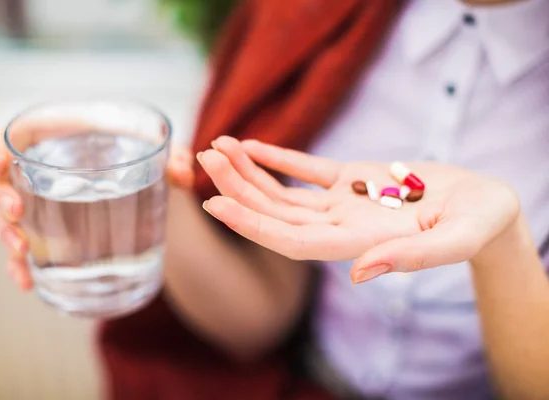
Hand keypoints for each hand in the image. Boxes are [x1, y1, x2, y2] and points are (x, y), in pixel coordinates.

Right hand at [0, 126, 193, 290]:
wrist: (148, 196)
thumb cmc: (142, 165)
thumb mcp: (158, 157)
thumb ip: (174, 157)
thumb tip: (183, 170)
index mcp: (63, 144)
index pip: (19, 137)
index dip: (0, 145)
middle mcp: (46, 175)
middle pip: (7, 182)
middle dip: (3, 199)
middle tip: (17, 212)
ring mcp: (44, 206)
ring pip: (9, 219)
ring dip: (8, 235)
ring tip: (20, 252)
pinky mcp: (50, 235)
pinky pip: (25, 250)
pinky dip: (21, 266)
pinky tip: (27, 282)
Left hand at [197, 136, 519, 283]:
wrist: (485, 206)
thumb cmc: (479, 224)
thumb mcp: (455, 239)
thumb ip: (411, 257)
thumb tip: (359, 273)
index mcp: (360, 243)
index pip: (293, 241)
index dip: (252, 225)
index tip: (214, 205)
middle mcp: (342, 226)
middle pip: (278, 212)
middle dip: (238, 187)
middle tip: (204, 157)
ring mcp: (343, 202)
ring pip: (285, 191)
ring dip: (250, 170)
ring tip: (219, 145)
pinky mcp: (352, 178)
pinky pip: (306, 169)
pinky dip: (278, 158)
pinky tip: (250, 146)